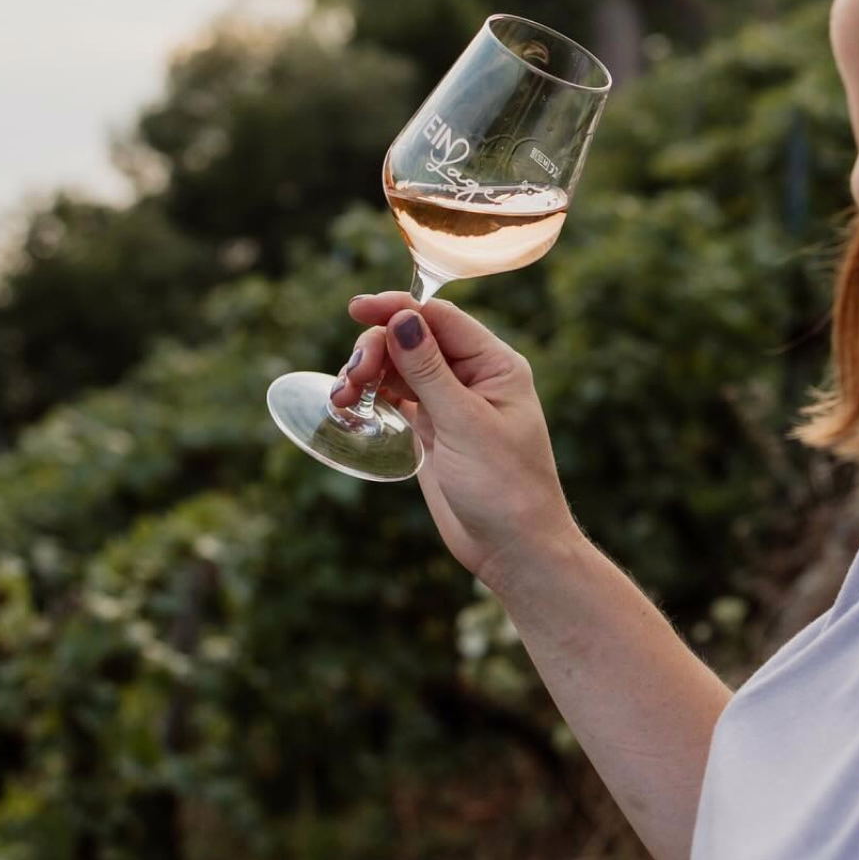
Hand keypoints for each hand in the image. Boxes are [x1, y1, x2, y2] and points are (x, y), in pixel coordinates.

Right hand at [331, 293, 575, 593]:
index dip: (398, 308)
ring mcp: (448, 402)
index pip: (440, 318)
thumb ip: (429, 371)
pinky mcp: (430, 428)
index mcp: (495, 365)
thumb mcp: (465, 424)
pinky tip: (348, 404)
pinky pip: (393, 396)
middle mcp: (471, 377)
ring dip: (366, 372)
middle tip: (354, 377)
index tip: (358, 309)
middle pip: (411, 338)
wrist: (514, 551)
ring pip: (397, 366)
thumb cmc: (505, 489)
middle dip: (377, 349)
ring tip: (344, 397)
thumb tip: (402, 318)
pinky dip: (369, 395)